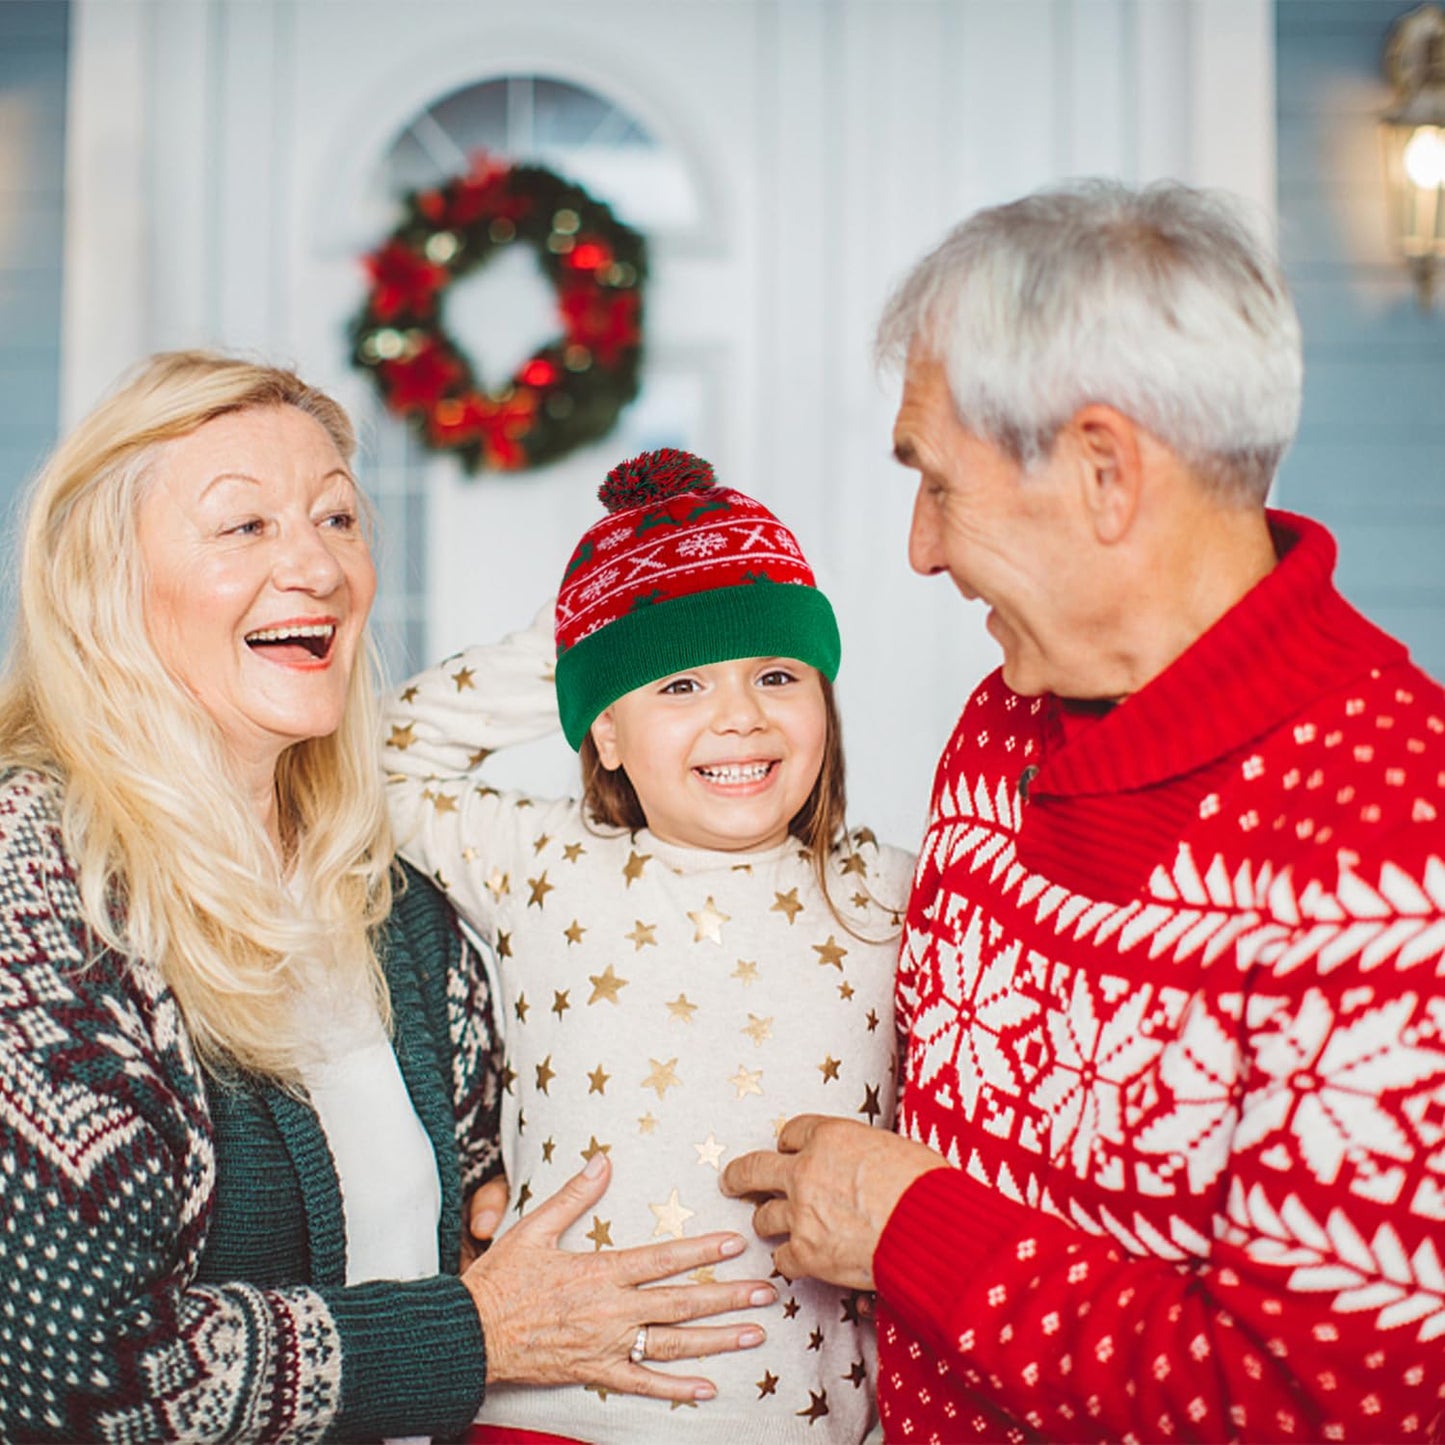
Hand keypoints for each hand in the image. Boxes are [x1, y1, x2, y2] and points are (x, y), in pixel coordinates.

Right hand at [463, 1153, 774, 1402]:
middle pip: (680, 1304)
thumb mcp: (533, 1227)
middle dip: (727, 1298)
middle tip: (766, 1293)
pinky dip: (676, 1389)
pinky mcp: (596, 1372)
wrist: (471, 1335)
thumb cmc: (501, 1279)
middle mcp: (611, 1311)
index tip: (736, 1245)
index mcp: (600, 1272)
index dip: (702, 1252)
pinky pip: (642, 1384)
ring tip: (753, 1334)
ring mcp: (606, 1346)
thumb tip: (603, 1161)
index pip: (663, 1260)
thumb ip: (574, 1196)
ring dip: (716, 1340)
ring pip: (672, 1345)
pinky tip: (706, 1388)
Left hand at [720, 1114, 947, 1289]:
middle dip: (739, 1175)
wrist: (930, 1228)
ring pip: (763, 1216)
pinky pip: (781, 1259)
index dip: (789, 1143)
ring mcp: (802, 1213)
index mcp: (830, 1136)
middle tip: (731, 1181)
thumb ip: (866, 1154)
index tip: (788, 1149)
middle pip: (754, 1168)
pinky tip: (795, 1262)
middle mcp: (806, 1170)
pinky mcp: (807, 1254)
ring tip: (767, 1225)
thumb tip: (870, 1163)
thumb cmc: (926, 1185)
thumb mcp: (894, 1147)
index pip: (793, 1132)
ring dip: (766, 1221)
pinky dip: (787, 1261)